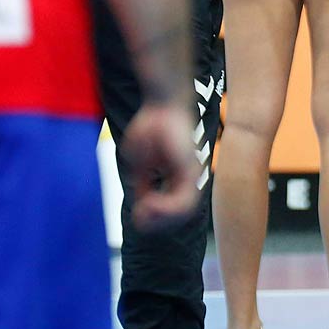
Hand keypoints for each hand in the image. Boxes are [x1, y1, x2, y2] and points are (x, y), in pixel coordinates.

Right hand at [120, 100, 203, 228]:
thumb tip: (141, 202)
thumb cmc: (151, 127)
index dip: (156, 219)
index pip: (172, 209)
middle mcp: (188, 177)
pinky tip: (149, 204)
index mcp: (178, 177)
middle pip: (180, 215)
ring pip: (184, 211)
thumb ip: (143, 181)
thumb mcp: (140, 161)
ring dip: (162, 218)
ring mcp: (191, 174)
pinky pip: (184, 200)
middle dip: (159, 223)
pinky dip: (165, 208)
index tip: (138, 219)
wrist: (162, 105)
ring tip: (144, 212)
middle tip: (140, 221)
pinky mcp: (189, 169)